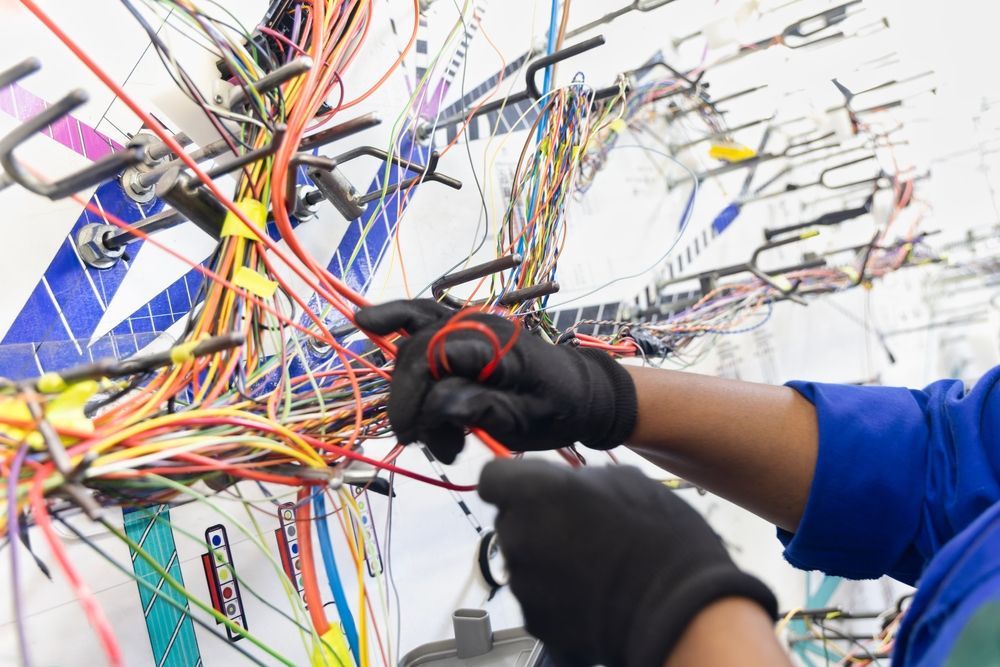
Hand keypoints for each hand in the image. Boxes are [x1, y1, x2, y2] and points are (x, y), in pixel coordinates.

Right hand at [355, 299, 636, 462]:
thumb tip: (439, 404)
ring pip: (413, 340)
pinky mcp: (461, 329)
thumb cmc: (558, 410)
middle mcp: (478, 326)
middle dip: (409, 401)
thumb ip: (484, 409)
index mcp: (498, 346)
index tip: (414, 436)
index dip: (414, 398)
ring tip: (429, 430)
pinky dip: (395, 318)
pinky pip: (421, 317)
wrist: (581, 393)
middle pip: (417, 354)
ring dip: (407, 385)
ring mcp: (468, 323)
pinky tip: (368, 320)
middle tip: (428, 444)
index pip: (435, 360)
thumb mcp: (528, 420)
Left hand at [478, 459, 777, 666]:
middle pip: (509, 522)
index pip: (492, 478)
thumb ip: (578, 479)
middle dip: (536, 522)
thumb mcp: (626, 481)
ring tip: (594, 566)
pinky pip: (538, 601)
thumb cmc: (661, 538)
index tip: (532, 488)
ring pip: (523, 562)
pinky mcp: (536, 624)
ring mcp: (524, 585)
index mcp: (534, 493)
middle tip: (580, 529)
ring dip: (547, 560)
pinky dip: (558, 598)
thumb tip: (565, 485)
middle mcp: (518, 537)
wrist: (681, 611)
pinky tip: (594, 595)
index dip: (512, 482)